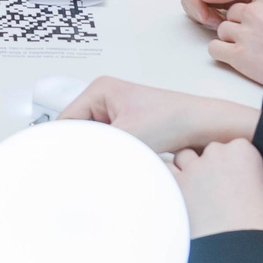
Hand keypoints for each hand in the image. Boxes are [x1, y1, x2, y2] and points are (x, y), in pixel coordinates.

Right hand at [61, 76, 257, 153]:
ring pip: (94, 141)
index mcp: (99, 89)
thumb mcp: (127, 137)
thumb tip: (73, 165)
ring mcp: (117, 113)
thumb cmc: (174, 121)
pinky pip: (109, 145)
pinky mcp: (129, 128)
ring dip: (99, 154)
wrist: (207, 128)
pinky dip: (111, 156)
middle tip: (78, 174)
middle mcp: (106, 98)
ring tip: (106, 167)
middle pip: (79, 131)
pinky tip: (119, 166)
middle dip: (82, 150)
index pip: (66, 120)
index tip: (55, 166)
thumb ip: (96, 150)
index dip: (62, 144)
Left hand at [173, 140, 262, 237]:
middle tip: (218, 186)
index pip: (236, 146)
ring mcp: (193, 167)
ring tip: (197, 188)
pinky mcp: (176, 184)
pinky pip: (165, 171)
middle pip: (209, 150)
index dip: (236, 162)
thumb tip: (259, 182)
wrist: (236, 250)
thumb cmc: (259, 225)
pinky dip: (169, 178)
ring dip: (189, 168)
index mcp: (243, 150)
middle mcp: (216, 152)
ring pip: (184, 156)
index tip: (238, 177)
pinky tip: (176, 189)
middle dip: (212, 164)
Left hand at [201, 0, 262, 95]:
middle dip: (240, 25)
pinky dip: (220, 52)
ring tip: (246, 49)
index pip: (249, 1)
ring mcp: (244, 32)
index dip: (254, 15)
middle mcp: (253, 11)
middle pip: (233, 13)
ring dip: (230, 38)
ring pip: (222, 29)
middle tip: (253, 39)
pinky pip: (214, 48)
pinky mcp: (237, 55)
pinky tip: (232, 57)